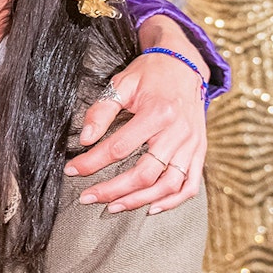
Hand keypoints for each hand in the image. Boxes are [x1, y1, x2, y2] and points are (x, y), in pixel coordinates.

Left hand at [66, 19, 207, 214]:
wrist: (184, 65)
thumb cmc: (150, 75)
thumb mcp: (121, 84)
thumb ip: (101, 111)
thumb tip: (86, 139)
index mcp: (158, 114)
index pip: (119, 148)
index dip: (92, 162)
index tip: (72, 170)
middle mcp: (178, 133)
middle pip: (144, 173)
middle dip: (112, 190)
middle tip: (87, 197)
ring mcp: (192, 145)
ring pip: (168, 185)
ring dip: (139, 200)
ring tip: (114, 206)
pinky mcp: (199, 152)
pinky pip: (190, 185)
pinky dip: (172, 201)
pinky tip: (150, 207)